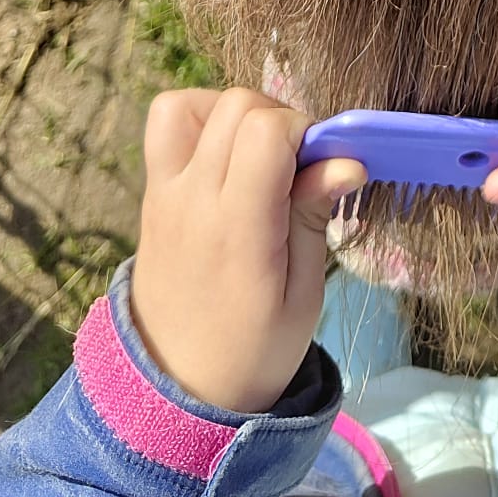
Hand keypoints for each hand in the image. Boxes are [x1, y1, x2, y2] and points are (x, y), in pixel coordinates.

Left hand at [130, 88, 364, 413]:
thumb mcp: (303, 296)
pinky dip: (199, 122)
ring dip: (232, 114)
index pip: (266, 130)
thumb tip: (346, 159)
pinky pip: (165, 127)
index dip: (304, 133)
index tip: (321, 170)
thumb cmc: (254, 349)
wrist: (176, 392)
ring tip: (257, 157)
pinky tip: (226, 159)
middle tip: (296, 166)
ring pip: (191, 104)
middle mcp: (192, 199)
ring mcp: (164, 193)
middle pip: (235, 105)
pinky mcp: (151, 195)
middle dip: (277, 118)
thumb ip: (314, 217)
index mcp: (236, 227)